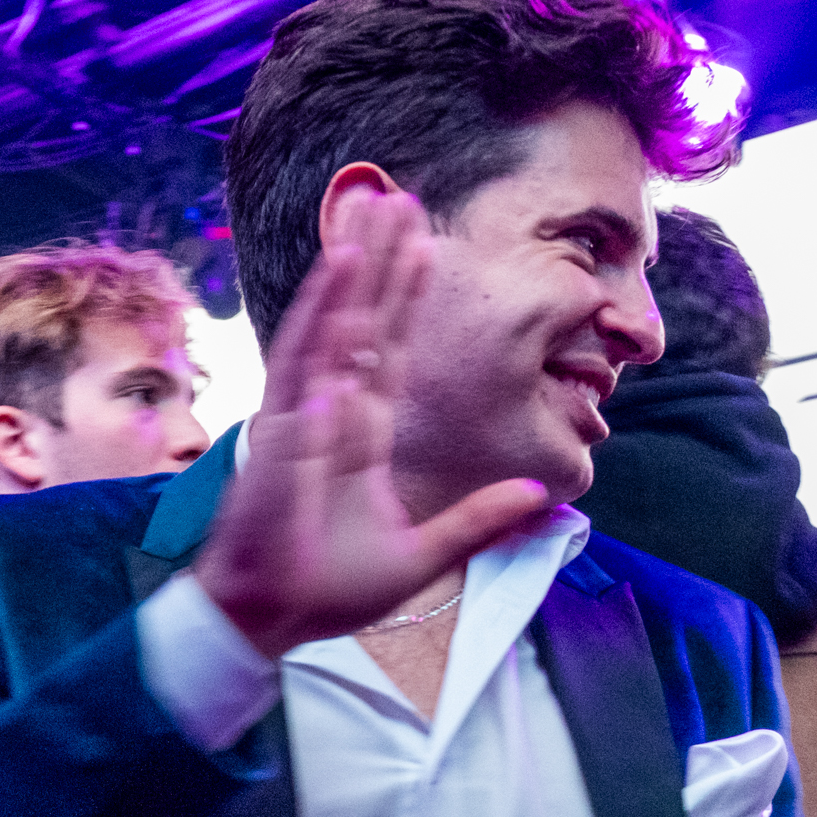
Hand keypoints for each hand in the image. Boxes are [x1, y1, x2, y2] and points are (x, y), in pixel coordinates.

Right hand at [194, 187, 548, 658]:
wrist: (274, 618)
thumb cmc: (328, 592)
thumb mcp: (423, 555)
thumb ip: (480, 519)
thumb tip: (542, 494)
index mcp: (363, 435)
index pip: (392, 350)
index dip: (409, 299)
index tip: (427, 247)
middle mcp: (333, 412)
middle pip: (364, 320)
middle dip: (383, 259)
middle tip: (400, 197)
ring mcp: (306, 412)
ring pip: (335, 321)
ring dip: (356, 263)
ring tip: (376, 207)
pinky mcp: (284, 426)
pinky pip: (303, 356)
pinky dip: (322, 309)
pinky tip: (339, 263)